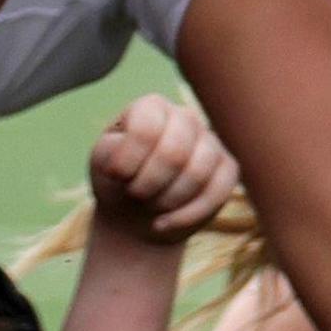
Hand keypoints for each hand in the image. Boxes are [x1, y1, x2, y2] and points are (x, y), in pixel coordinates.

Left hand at [89, 94, 239, 245]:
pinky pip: (218, 192)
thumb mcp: (103, 161)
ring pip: (198, 173)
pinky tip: (164, 223)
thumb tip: (133, 152)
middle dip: (149, 183)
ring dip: (167, 200)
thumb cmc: (118, 179)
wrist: (136, 210)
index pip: (146, 129)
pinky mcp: (227, 170)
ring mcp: (211, 142)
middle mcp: (185, 117)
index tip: (117, 176)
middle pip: (174, 153)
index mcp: (151, 107)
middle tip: (134, 194)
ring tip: (149, 205)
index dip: (129, 160)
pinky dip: (187, 215)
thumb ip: (113, 150)